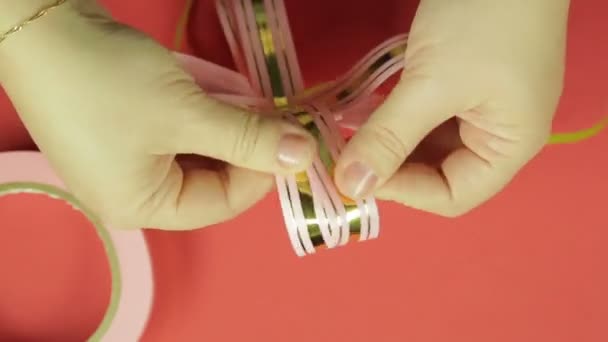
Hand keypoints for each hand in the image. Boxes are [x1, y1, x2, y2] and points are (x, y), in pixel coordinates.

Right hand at [0, 2, 314, 228]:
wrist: (38, 25)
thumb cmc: (110, 82)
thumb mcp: (187, 113)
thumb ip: (249, 139)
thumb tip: (302, 157)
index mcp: (143, 206)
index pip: (223, 203)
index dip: (262, 171)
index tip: (290, 137)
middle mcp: (133, 192)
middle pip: (211, 177)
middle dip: (244, 143)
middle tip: (271, 110)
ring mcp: (127, 160)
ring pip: (197, 150)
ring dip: (226, 123)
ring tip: (244, 95)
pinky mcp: (125, 129)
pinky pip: (177, 130)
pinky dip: (201, 112)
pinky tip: (215, 89)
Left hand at [334, 0, 568, 215]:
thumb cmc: (483, 18)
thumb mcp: (434, 83)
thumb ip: (390, 136)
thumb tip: (351, 186)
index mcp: (510, 145)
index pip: (454, 196)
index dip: (404, 193)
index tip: (357, 175)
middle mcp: (500, 134)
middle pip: (439, 173)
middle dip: (392, 169)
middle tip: (346, 158)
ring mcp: (482, 106)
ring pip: (428, 144)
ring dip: (389, 143)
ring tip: (350, 137)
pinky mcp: (463, 82)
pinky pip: (427, 115)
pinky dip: (397, 119)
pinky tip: (367, 114)